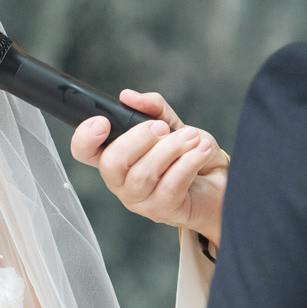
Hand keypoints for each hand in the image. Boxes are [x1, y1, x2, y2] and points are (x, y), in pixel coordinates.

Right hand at [70, 90, 226, 247]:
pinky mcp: (163, 211)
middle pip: (111, 163)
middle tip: (162, 127)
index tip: (102, 121)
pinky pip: (170, 185)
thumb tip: (129, 96)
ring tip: (191, 137)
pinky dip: (188, 162)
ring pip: (143, 174)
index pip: (84, 152)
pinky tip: (201, 150)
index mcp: (116, 158)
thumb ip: (152, 109)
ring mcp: (140, 200)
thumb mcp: (173, 125)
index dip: (84, 137)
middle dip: (138, 139)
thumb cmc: (191, 156)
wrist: (222, 183)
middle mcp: (121, 182)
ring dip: (171, 149)